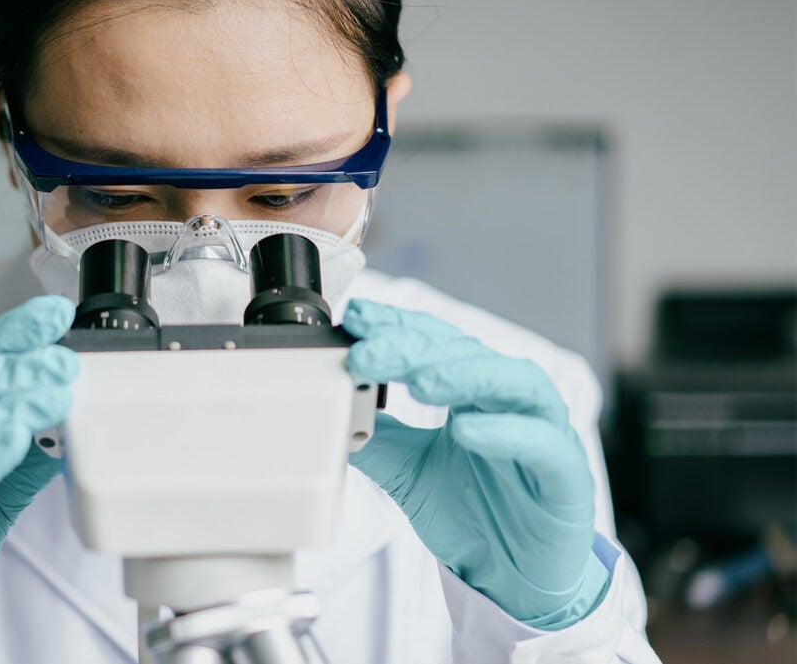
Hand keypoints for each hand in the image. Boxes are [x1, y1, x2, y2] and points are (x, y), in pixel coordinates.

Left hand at [343, 299, 609, 629]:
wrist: (515, 578)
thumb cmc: (474, 516)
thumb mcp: (409, 474)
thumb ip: (376, 440)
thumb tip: (331, 412)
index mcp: (474, 394)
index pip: (437, 344)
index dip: (399, 327)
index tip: (359, 319)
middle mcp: (510, 402)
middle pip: (467, 356)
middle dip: (414, 348)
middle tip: (368, 351)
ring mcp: (543, 432)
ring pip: (515, 382)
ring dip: (464, 374)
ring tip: (419, 380)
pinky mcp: (566, 474)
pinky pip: (542, 443)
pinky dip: (506, 431)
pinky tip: (467, 429)